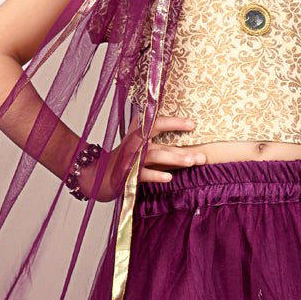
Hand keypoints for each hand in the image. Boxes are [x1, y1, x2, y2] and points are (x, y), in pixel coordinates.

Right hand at [79, 117, 204, 199]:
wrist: (98, 174)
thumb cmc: (124, 157)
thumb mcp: (137, 141)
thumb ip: (152, 133)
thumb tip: (176, 127)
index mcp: (138, 133)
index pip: (157, 123)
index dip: (174, 122)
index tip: (193, 124)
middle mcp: (136, 144)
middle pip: (162, 143)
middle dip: (183, 150)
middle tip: (202, 156)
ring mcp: (132, 160)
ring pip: (156, 157)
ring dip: (175, 159)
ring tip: (192, 162)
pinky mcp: (127, 174)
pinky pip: (144, 174)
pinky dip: (156, 175)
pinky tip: (169, 177)